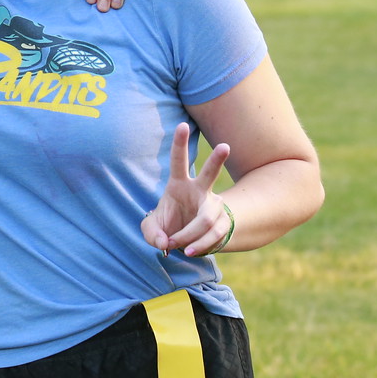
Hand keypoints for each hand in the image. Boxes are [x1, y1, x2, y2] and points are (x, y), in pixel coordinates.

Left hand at [141, 123, 232, 256]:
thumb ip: (151, 234)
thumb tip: (165, 242)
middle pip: (209, 175)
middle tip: (225, 146)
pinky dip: (199, 246)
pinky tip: (190, 251)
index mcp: (179, 185)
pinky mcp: (222, 224)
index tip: (182, 125)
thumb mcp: (151, 230)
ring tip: (178, 245)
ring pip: (207, 218)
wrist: (187, 242)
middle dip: (217, 160)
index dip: (179, 144)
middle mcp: (199, 191)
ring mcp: (213, 206)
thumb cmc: (167, 227)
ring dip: (190, 235)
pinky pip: (213, 235)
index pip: (178, 161)